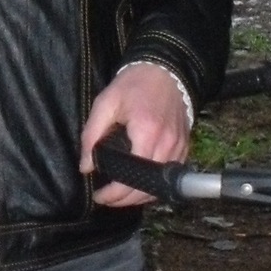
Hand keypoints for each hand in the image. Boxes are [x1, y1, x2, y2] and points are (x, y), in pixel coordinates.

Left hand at [79, 62, 192, 207]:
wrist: (165, 70)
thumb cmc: (134, 85)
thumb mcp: (105, 104)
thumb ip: (92, 135)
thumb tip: (86, 167)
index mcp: (147, 133)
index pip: (132, 178)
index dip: (114, 194)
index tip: (98, 196)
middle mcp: (167, 144)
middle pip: (147, 188)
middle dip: (124, 200)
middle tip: (105, 199)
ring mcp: (178, 147)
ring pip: (161, 187)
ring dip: (140, 197)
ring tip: (120, 196)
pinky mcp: (184, 147)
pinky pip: (170, 176)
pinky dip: (154, 186)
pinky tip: (139, 186)